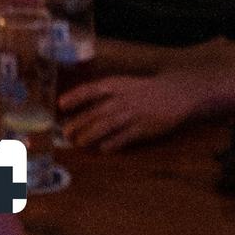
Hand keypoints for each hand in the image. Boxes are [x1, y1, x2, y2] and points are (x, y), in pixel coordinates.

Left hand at [60, 72, 197, 148]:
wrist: (173, 93)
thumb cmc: (142, 91)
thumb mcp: (122, 86)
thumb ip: (104, 96)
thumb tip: (80, 109)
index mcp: (115, 85)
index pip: (91, 89)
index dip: (75, 96)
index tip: (60, 104)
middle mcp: (122, 98)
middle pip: (96, 110)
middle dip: (79, 121)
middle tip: (65, 133)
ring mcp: (133, 113)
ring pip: (108, 124)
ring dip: (91, 133)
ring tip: (79, 142)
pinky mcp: (144, 128)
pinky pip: (125, 136)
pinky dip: (113, 143)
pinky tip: (103, 149)